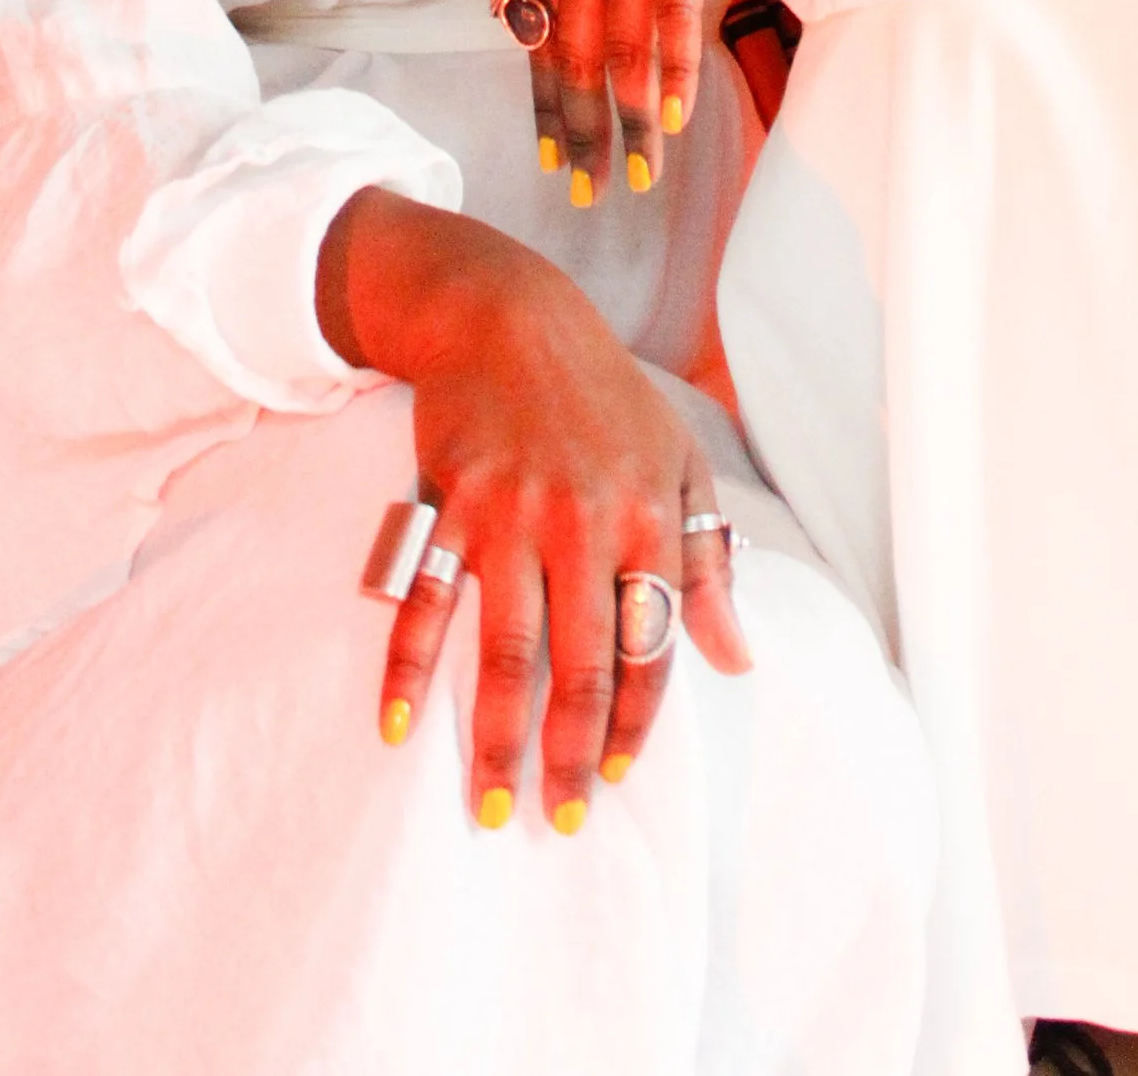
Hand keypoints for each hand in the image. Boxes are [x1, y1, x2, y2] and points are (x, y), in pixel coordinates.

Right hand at [319, 189, 750, 829]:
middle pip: (582, 664)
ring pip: (506, 650)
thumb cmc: (606, 399)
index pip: (654, 644)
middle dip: (571, 754)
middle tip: (560, 821)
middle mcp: (585, 522)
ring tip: (490, 806)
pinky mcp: (449, 502)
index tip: (619, 778)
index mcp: (649, 517)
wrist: (510, 316)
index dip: (637, 721)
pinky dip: (408, 665)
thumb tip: (737, 660)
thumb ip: (708, 566)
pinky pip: (426, 600)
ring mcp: (512, 514)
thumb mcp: (679, 465)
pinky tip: (399, 725)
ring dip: (495, 736)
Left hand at [530, 0, 802, 202]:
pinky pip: (672, 13)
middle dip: (579, 130)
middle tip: (589, 191)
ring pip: (620, 46)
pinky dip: (674, 71)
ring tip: (641, 173)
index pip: (538, 35)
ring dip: (630, 119)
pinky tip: (678, 117)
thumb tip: (599, 4)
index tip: (550, 158)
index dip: (543, 102)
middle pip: (569, 54)